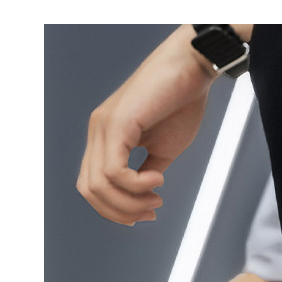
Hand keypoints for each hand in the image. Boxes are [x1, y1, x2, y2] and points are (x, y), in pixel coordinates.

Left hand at [76, 26, 216, 224]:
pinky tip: (157, 178)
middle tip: (152, 209)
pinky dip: (137, 185)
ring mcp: (103, 126)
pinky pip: (114, 172)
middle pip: (90, 191)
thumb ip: (147, 172)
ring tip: (156, 197)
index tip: (148, 212)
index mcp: (105, 139)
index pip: (93, 187)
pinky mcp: (117, 123)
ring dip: (131, 202)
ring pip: (99, 186)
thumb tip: (144, 196)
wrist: (191, 70)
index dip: (117, 209)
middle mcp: (97, 132)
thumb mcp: (163, 150)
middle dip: (122, 212)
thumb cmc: (181, 104)